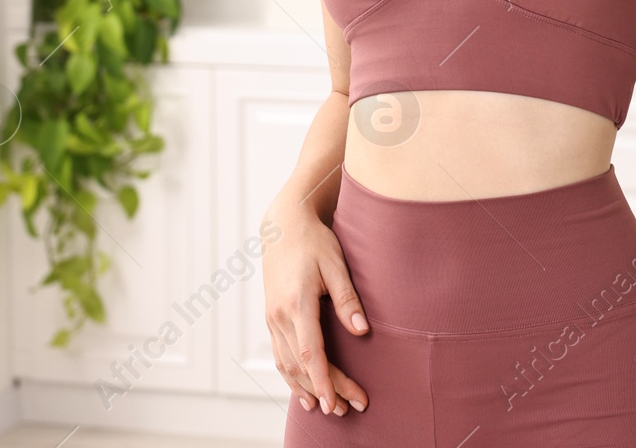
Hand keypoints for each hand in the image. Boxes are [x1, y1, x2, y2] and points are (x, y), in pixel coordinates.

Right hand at [262, 198, 369, 415]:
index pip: (311, 352)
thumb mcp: (335, 265)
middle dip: (326, 390)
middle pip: (302, 365)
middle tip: (349, 409)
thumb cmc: (313, 242)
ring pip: (287, 365)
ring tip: (330, 408)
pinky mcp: (272, 318)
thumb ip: (348, 299)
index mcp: (296, 303)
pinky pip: (280, 356)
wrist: (283, 227)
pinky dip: (292, 377)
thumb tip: (363, 332)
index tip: (337, 402)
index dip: (325, 381)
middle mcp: (279, 316)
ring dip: (307, 389)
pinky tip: (304, 391)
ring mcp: (272, 319)